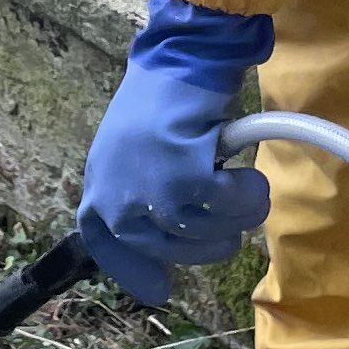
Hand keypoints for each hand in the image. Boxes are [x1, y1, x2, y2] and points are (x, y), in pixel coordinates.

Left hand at [75, 8, 272, 306]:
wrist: (181, 58)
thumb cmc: (162, 100)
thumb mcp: (134, 157)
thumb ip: (140, 204)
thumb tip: (155, 284)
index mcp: (99, 192)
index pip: (108, 249)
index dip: (136, 272)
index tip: (160, 290)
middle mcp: (118, 200)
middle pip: (176, 253)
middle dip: (211, 236)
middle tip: (226, 206)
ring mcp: (151, 194)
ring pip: (210, 237)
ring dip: (237, 213)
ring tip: (240, 182)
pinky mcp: (186, 180)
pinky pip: (233, 209)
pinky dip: (249, 193)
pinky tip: (249, 175)